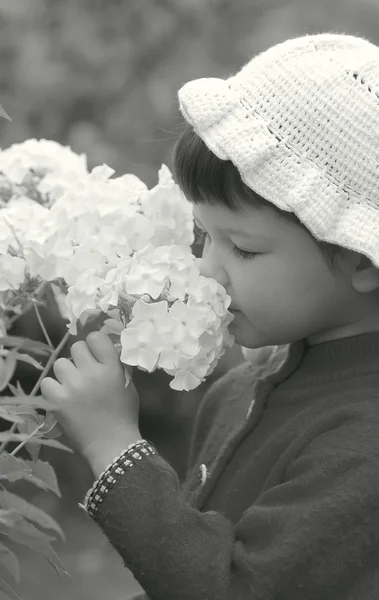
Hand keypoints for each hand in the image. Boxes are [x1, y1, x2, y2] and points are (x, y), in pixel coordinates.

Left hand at [40, 332, 141, 465]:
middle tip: (83, 373)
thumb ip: (116, 366)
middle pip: (76, 347)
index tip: (94, 354)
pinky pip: (47, 382)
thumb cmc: (123, 415)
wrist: (111, 445)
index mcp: (111, 367)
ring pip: (60, 364)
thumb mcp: (127, 385)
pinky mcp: (57, 400)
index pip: (95, 337)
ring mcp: (73, 385)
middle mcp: (92, 372)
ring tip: (72, 388)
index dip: (93, 344)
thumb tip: (104, 350)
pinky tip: (62, 398)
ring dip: (66, 374)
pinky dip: (53, 389)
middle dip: (80, 359)